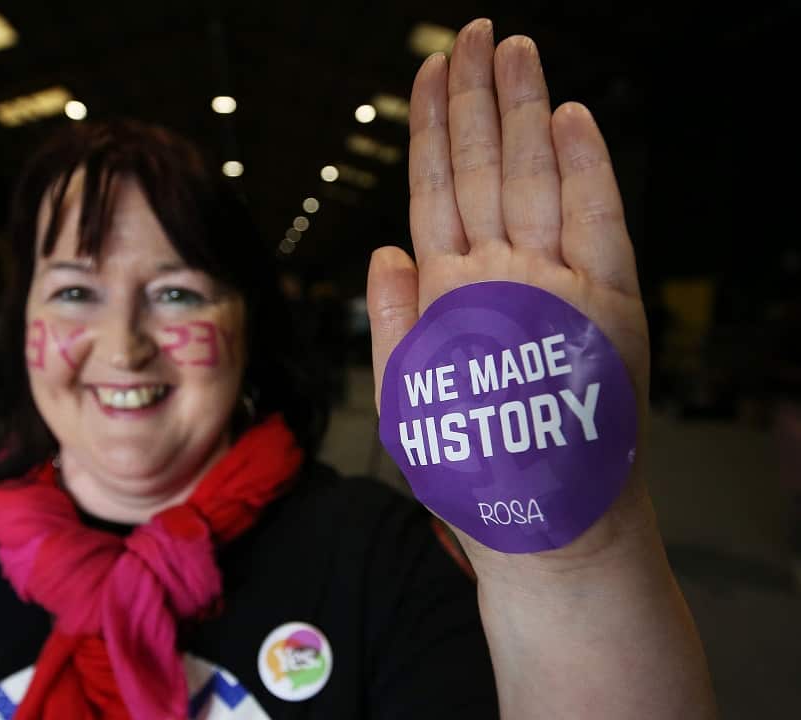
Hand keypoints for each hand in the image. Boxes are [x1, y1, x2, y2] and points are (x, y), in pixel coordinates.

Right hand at [368, 18, 652, 577]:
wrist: (548, 519)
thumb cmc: (471, 464)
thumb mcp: (406, 399)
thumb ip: (392, 322)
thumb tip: (385, 253)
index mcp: (444, 295)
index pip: (434, 189)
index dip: (432, 126)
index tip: (432, 71)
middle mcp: (497, 276)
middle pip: (482, 166)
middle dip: (476, 95)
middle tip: (476, 33)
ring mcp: (556, 284)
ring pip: (532, 175)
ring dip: (524, 108)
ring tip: (515, 47)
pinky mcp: (611, 303)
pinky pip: (599, 219)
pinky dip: (587, 166)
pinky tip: (575, 115)